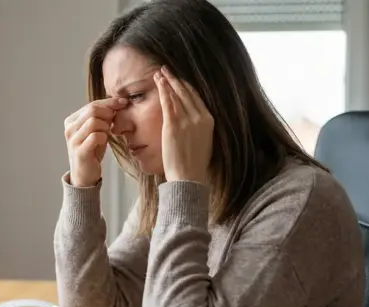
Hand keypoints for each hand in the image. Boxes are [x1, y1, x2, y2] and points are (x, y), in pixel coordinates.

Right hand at [63, 97, 128, 186]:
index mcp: (72, 120)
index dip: (109, 102)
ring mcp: (73, 140)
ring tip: (107, 134)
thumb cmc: (92, 150)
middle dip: (108, 114)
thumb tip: (118, 102)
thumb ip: (102, 117)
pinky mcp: (79, 151)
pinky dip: (103, 137)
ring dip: (106, 127)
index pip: (92, 104)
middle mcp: (69, 128)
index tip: (123, 103)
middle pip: (92, 110)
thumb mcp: (97, 130)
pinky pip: (95, 137)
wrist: (84, 175)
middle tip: (113, 123)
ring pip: (93, 122)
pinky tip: (104, 142)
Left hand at [154, 66, 213, 183]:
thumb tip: (194, 123)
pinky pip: (168, 102)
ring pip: (176, 95)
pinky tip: (159, 82)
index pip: (196, 98)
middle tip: (166, 69)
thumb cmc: (194, 164)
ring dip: (167, 81)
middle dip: (175, 79)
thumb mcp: (203, 142)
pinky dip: (163, 90)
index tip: (178, 79)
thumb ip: (199, 129)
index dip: (186, 86)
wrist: (189, 176)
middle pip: (187, 92)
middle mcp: (200, 117)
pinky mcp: (174, 124)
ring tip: (160, 72)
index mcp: (209, 120)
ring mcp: (187, 120)